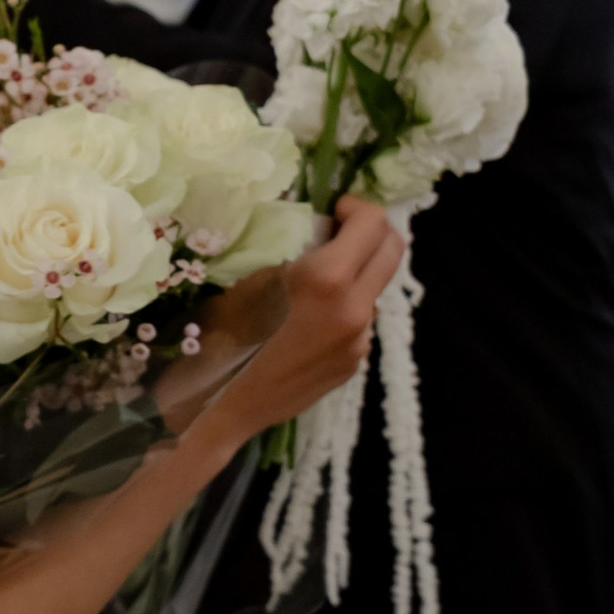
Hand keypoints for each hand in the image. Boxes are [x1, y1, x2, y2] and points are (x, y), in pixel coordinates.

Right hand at [217, 203, 402, 446]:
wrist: (221, 407)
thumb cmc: (221, 335)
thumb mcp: (254, 277)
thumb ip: (299, 251)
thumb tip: (325, 230)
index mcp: (327, 280)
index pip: (373, 223)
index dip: (356, 207)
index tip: (335, 210)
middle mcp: (355, 310)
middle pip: (392, 251)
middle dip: (372, 231)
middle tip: (341, 230)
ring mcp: (359, 341)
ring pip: (374, 289)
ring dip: (356, 274)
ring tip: (313, 286)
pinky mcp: (354, 364)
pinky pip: (359, 322)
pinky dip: (343, 309)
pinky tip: (305, 324)